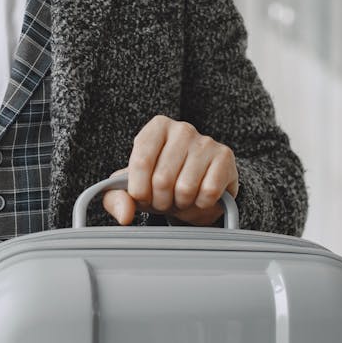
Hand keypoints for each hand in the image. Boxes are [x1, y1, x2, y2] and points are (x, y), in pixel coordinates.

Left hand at [101, 115, 238, 226]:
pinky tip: (199, 196)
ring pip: (185, 189)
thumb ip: (116, 199)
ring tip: (181, 198)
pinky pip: (208, 193)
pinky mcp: (225, 158)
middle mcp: (182, 129)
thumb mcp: (131, 188)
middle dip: (161, 201)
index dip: (140, 189)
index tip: (143, 196)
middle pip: (162, 179)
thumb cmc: (159, 182)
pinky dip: (201, 204)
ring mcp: (206, 142)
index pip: (141, 162)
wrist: (196, 186)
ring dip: (181, 204)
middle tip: (165, 200)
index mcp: (156, 128)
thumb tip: (125, 214)